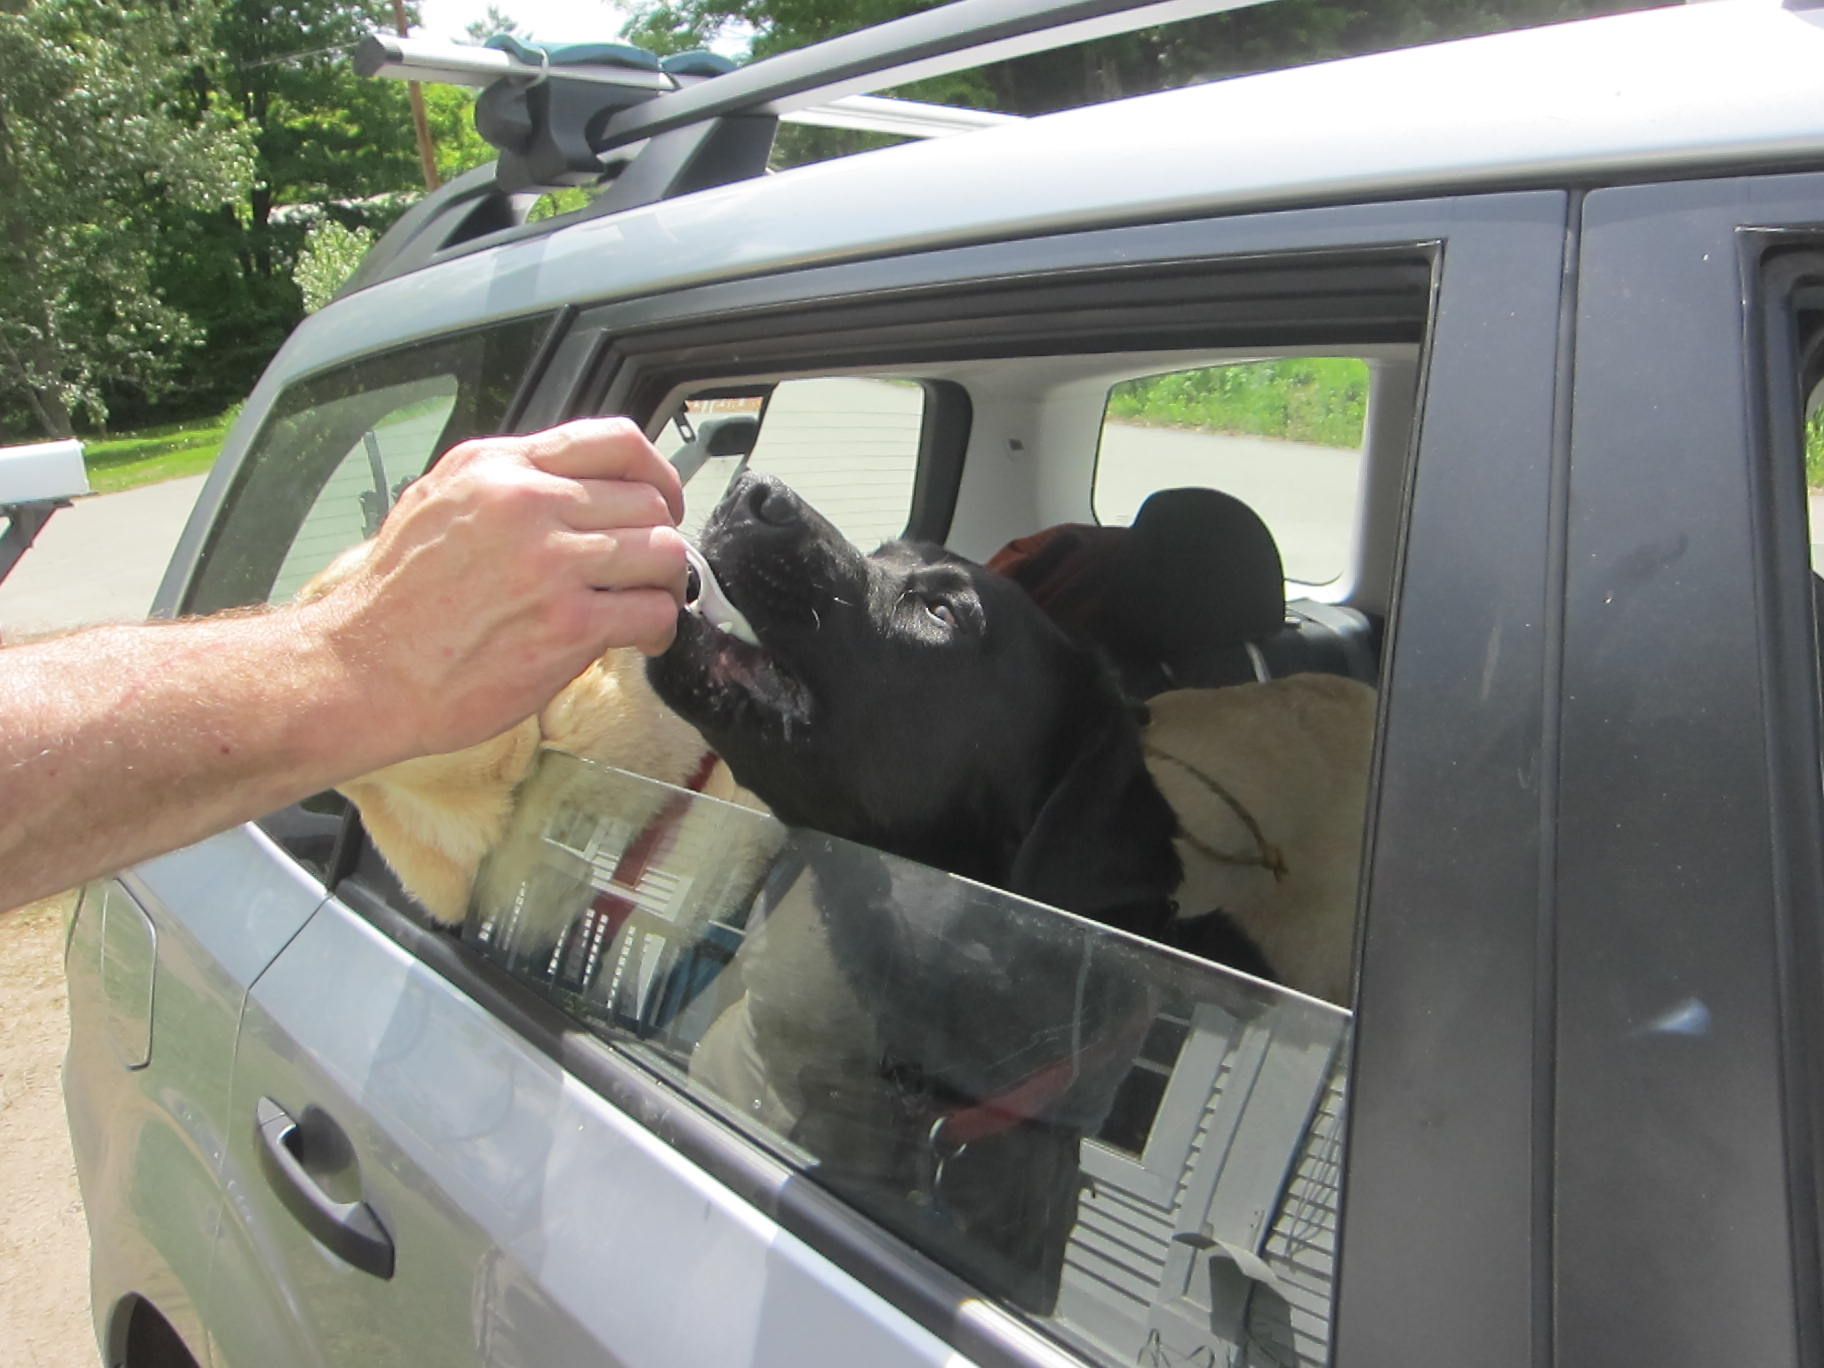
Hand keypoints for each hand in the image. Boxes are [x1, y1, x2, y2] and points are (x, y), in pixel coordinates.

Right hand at [305, 418, 688, 763]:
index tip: (661, 500)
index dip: (655, 473)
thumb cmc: (394, 602)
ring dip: (667, 583)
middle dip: (662, 537)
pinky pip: (652, 611)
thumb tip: (568, 489)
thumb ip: (506, 485)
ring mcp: (551, 563)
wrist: (363, 670)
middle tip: (651, 569)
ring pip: (662, 551)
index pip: (614, 441)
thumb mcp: (437, 503)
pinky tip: (643, 639)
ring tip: (650, 604)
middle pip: (647, 500)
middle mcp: (527, 504)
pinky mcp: (568, 624)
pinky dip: (660, 628)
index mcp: (498, 467)